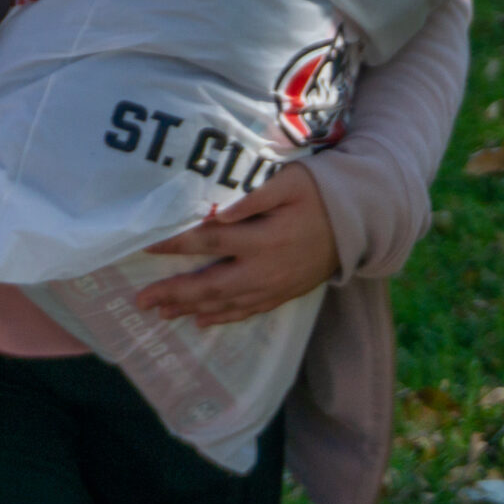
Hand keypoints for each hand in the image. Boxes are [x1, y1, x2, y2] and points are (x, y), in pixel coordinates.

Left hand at [134, 162, 341, 327]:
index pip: (209, 242)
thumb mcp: (293, 182)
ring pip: (226, 304)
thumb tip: (218, 214)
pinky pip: (248, 311)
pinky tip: (202, 321)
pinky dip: (223, 318)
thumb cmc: (323, 193)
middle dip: (174, 293)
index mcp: (264, 237)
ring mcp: (275, 286)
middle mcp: (265, 268)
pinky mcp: (284, 294)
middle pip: (211, 285)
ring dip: (191, 309)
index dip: (175, 245)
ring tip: (162, 313)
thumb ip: (255, 196)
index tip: (146, 245)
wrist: (362, 222)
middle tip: (141, 300)